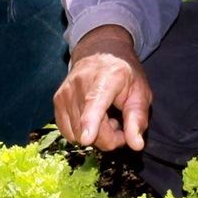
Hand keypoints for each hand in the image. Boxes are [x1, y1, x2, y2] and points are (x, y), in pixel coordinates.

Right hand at [54, 27, 151, 150]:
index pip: (95, 102)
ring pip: (78, 134)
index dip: (91, 121)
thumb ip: (137, 119)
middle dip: (108, 138)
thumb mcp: (140, 93)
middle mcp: (80, 83)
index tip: (87, 138)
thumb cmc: (124, 75)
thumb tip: (136, 145)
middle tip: (121, 127)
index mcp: (107, 78)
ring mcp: (65, 92)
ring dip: (96, 136)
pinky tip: (92, 120)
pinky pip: (68, 133)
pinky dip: (81, 133)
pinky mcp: (57, 100)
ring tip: (106, 118)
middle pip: (89, 128)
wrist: (100, 52)